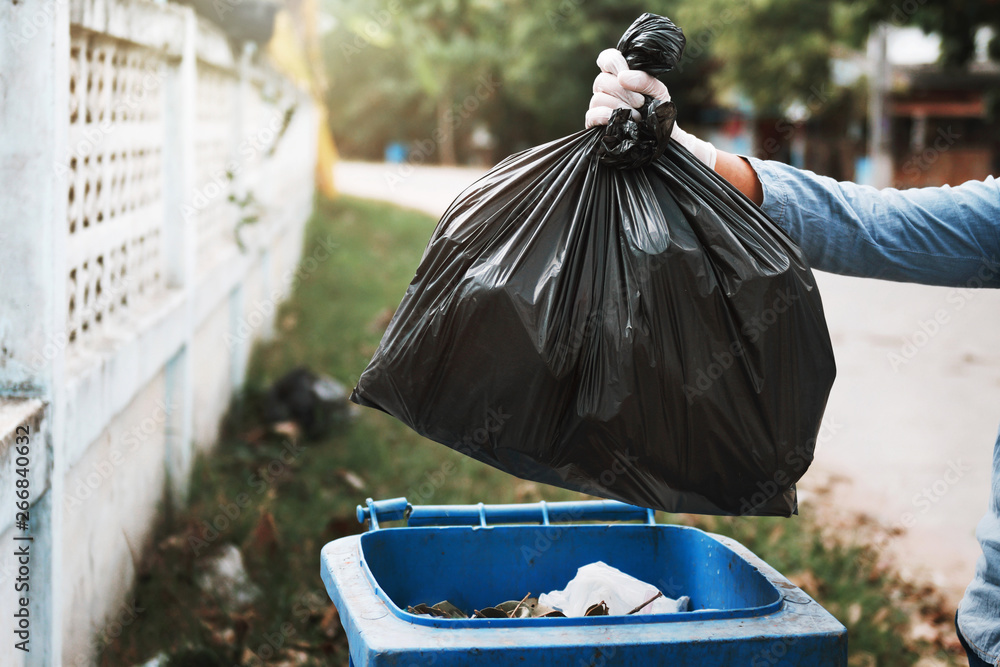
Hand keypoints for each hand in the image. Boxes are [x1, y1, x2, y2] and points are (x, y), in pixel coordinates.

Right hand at [585, 49, 717, 169]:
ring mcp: (599, 108)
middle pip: (602, 80)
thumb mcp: (659, 92)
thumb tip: (624, 77)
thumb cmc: (659, 114)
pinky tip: (620, 121)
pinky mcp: (594, 126)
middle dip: (623, 91)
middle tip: (641, 103)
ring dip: (619, 106)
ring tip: (637, 118)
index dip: (613, 62)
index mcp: (620, 77)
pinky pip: (592, 115)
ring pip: (597, 98)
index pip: (607, 59)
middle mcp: (606, 91)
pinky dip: (606, 115)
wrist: (662, 140)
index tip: (624, 73)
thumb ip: (645, 79)